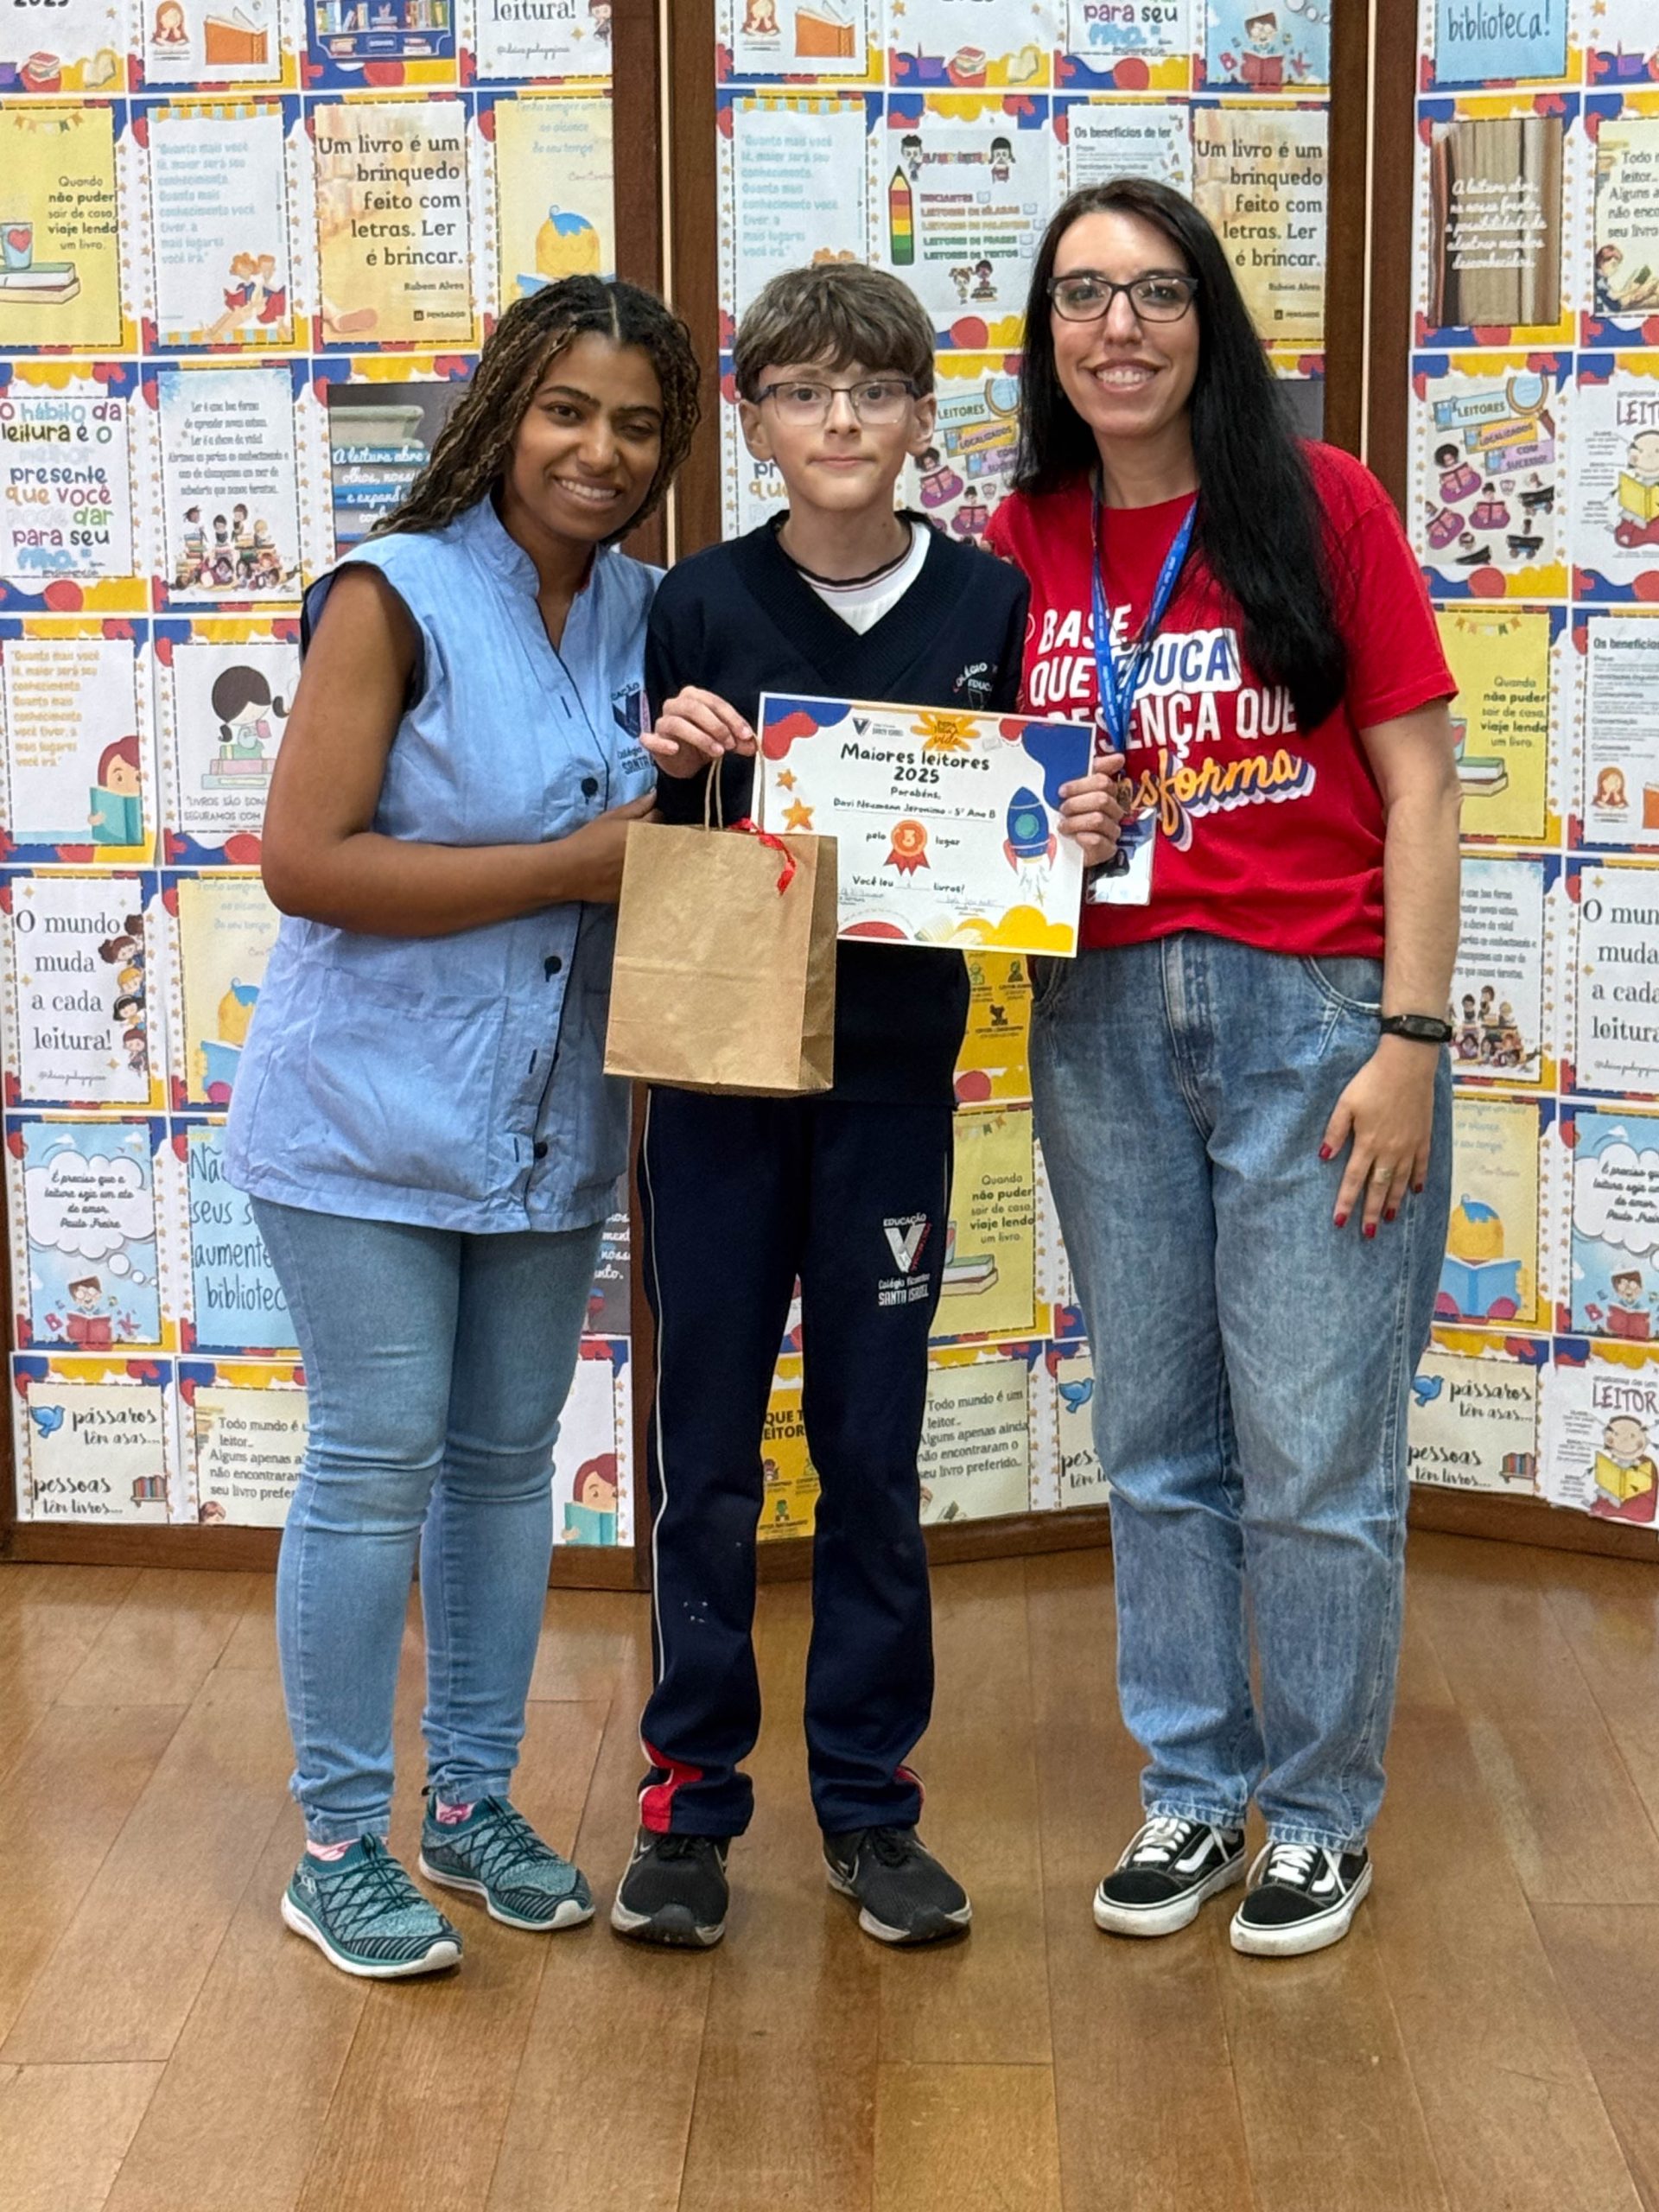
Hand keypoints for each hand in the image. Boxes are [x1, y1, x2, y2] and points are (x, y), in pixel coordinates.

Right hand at [551, 794, 655, 904]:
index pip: (659, 818)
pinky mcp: (643, 887)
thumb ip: (635, 807)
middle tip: (637, 839)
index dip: (651, 817)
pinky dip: (647, 872)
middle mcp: (650, 851)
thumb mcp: (610, 818)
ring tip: (632, 855)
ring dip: (653, 855)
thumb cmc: (589, 840)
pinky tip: (630, 870)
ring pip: (660, 859)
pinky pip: (652, 877)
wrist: (572, 871)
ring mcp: (648, 871)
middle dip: (656, 836)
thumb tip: (654, 795)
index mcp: (644, 831)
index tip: (640, 822)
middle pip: (664, 839)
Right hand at [642, 687, 755, 777]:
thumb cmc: (702, 743)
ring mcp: (662, 722)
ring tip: (717, 752)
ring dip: (700, 737)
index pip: (714, 702)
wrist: (682, 762)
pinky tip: (674, 749)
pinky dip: (662, 743)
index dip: (732, 718)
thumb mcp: (724, 741)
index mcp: (694, 697)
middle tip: (731, 744)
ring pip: (677, 723)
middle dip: (717, 726)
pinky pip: (652, 739)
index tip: (746, 735)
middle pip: (695, 707)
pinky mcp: (652, 740)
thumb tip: (753, 745)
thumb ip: (738, 741)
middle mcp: (676, 705)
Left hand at [1057, 756, 1128, 868]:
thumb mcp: (1074, 791)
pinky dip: (1081, 837)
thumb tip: (1119, 758)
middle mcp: (1113, 811)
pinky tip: (1074, 838)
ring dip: (1076, 822)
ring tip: (1063, 826)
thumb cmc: (1070, 817)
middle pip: (1102, 799)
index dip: (1080, 785)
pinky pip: (1097, 840)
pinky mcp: (1107, 850)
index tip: (1063, 791)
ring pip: (1098, 819)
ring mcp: (1112, 831)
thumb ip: (1092, 771)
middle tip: (1063, 809)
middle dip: (1077, 803)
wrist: (1063, 850)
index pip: (1103, 781)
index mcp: (1107, 793)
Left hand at [1322, 1035, 1438, 1235]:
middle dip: (1372, 1211)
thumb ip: (1335, 1132)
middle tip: (1368, 1233)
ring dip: (1394, 1201)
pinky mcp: (1423, 1137)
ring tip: (1390, 1219)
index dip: (1346, 1202)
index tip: (1340, 1221)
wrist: (1407, 1065)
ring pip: (1400, 1181)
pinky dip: (1417, 1180)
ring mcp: (1409, 1146)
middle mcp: (1389, 1150)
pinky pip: (1421, 1165)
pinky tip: (1416, 1192)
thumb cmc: (1371, 1082)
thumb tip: (1324, 1158)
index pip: (1353, 1180)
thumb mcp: (1345, 1104)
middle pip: (1379, 1187)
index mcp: (1367, 1143)